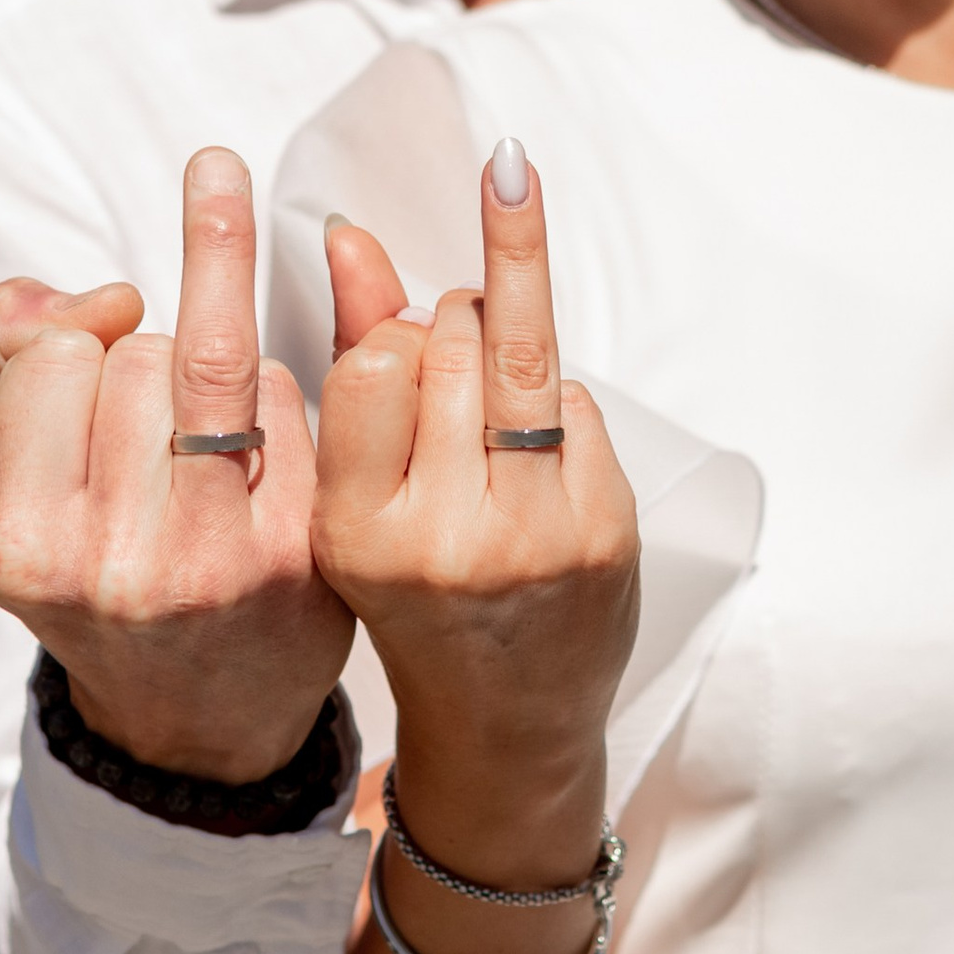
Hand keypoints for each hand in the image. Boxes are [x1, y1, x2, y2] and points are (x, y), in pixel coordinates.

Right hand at [0, 147, 352, 782]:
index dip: (78, 340)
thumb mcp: (13, 483)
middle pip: (139, 353)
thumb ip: (11, 360)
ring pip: (217, 356)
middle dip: (144, 359)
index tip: (95, 349)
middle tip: (146, 434)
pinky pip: (288, 394)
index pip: (54, 355)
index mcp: (23, 546)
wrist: (192, 718)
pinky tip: (256, 458)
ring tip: (195, 443)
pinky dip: (270, 396)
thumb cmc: (93, 570)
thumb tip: (98, 295)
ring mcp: (213, 561)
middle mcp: (113, 564)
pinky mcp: (297, 552)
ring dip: (209, 366)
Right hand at [314, 140, 636, 892]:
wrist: (506, 722)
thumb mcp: (359, 491)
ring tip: (490, 344)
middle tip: (453, 331)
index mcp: (360, 534)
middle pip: (450, 344)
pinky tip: (535, 441)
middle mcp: (446, 540)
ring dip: (505, 327)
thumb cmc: (418, 591)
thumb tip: (349, 231)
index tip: (399, 340)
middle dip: (453, 317)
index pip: (372, 364)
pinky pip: (577, 402)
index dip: (392, 335)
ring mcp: (534, 537)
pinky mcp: (604, 531)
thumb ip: (355, 350)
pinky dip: (554, 397)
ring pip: (521, 355)